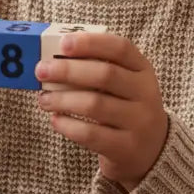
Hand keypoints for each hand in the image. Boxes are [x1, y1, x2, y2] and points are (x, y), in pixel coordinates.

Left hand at [35, 33, 168, 192]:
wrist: (151, 150)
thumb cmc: (125, 107)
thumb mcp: (122, 84)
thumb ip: (95, 68)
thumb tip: (52, 60)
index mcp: (142, 69)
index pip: (121, 48)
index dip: (91, 43)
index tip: (63, 43)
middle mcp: (145, 94)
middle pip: (105, 75)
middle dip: (68, 70)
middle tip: (41, 70)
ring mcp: (139, 123)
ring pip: (95, 105)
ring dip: (62, 99)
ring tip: (44, 99)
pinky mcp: (126, 148)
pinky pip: (91, 134)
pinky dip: (68, 125)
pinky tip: (56, 120)